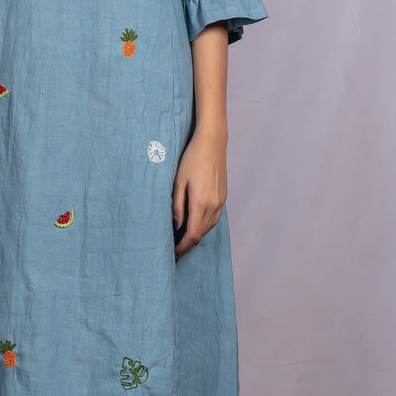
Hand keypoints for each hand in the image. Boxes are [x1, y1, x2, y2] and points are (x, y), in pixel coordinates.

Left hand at [171, 129, 225, 258]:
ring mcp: (221, 201)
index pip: (192, 235)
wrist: (212, 142)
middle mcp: (214, 205)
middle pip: (201, 234)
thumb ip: (177, 206)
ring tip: (182, 241)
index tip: (172, 253)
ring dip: (196, 236)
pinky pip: (214, 219)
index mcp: (201, 203)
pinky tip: (195, 226)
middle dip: (188, 245)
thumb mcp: (178, 182)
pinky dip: (204, 226)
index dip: (182, 247)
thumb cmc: (192, 159)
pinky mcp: (223, 197)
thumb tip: (176, 226)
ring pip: (208, 228)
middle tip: (174, 251)